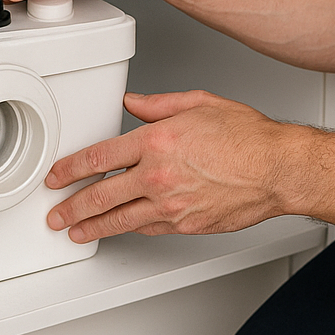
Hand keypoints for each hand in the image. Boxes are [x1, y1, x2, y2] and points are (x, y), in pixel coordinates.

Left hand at [45, 90, 302, 242]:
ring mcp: (171, 204)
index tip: (58, 175)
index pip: (99, 157)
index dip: (70, 169)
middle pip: (100, 195)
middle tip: (56, 212)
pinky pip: (148, 229)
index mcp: (157, 140)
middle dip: (71, 206)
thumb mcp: (199, 103)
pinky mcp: (185, 224)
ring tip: (75, 232)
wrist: (277, 169)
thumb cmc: (248, 137)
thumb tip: (133, 102)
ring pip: (119, 220)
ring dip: (91, 227)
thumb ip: (159, 104)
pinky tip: (118, 230)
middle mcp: (158, 174)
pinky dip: (128, 230)